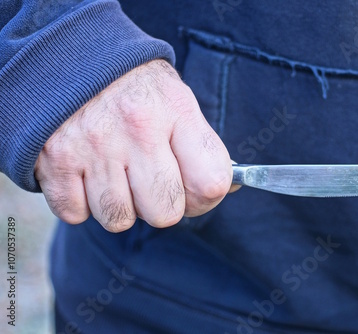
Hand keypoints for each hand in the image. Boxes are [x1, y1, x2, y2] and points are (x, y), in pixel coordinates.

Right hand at [35, 60, 235, 231]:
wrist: (75, 55)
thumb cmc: (137, 88)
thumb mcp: (178, 101)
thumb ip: (201, 146)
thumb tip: (226, 189)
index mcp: (176, 112)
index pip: (210, 183)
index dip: (205, 198)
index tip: (194, 191)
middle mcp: (136, 130)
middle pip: (165, 213)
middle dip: (161, 205)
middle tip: (151, 181)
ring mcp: (93, 146)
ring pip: (118, 220)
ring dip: (120, 205)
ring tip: (116, 173)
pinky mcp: (55, 160)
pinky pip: (76, 214)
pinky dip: (82, 203)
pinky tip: (87, 174)